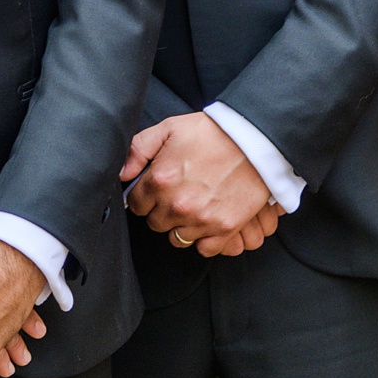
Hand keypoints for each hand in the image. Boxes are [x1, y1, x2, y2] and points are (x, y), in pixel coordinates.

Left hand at [120, 112, 273, 251]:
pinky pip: (203, 248)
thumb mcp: (170, 128)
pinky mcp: (223, 228)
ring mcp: (201, 219)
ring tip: (194, 206)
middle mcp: (177, 204)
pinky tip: (207, 220)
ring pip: (176, 238)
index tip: (158, 189)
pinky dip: (204, 238)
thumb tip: (121, 173)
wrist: (256, 138)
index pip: (136, 204)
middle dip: (162, 210)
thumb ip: (138, 149)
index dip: (146, 195)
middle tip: (179, 194)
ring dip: (182, 225)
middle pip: (155, 223)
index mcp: (160, 179)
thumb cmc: (213, 132)